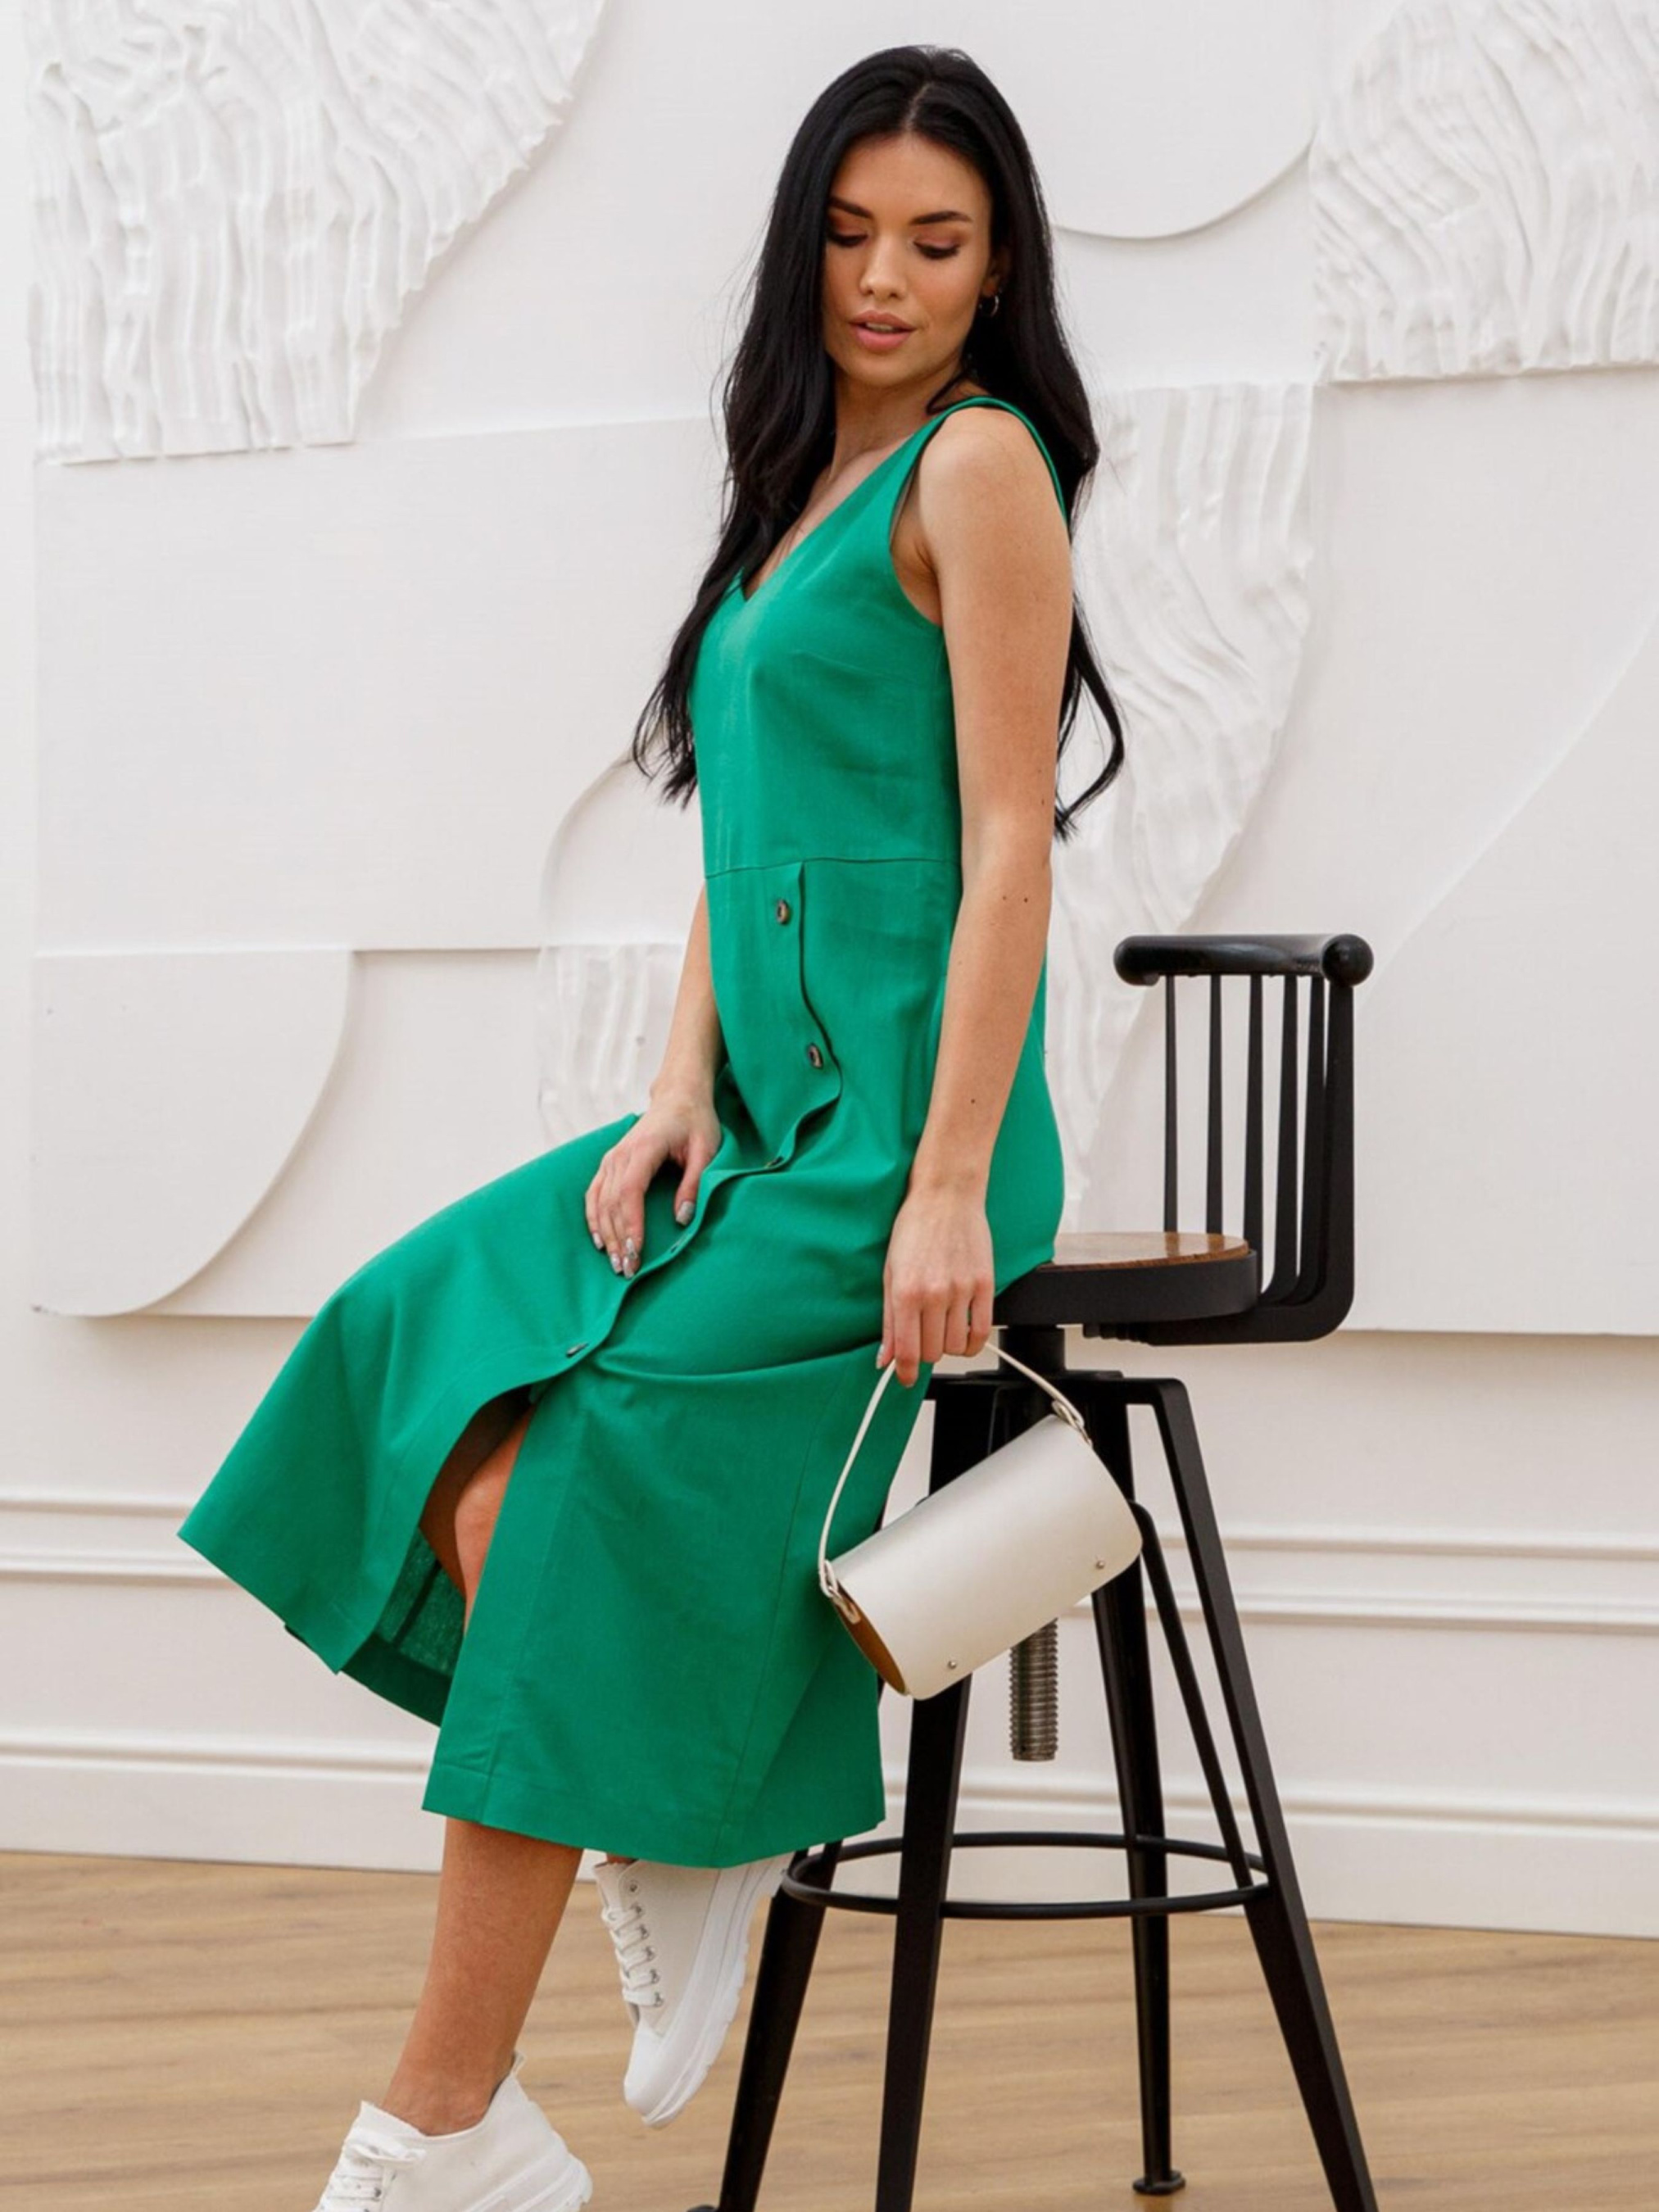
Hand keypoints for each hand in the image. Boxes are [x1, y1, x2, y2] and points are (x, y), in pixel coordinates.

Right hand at [584, 1088, 722, 1276]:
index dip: (631, 1223)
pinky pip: (594, 1193)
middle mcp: (621, 1154)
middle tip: (628, 1269)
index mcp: (644, 1149)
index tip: (636, 1250)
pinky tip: (600, 1240)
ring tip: (616, 1263)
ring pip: (600, 1202)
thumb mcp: (706, 1150)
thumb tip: (682, 1219)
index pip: (630, 1192)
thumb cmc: (696, 1121)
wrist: (678, 1096)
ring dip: (606, 1234)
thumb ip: (694, 1184)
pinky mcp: (610, 1163)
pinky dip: (594, 1218)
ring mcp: (612, 1158)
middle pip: (612, 1202)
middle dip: (618, 1238)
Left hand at [877, 1180, 994, 1386]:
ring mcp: (962, 1290)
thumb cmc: (914, 1228)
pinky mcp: (984, 1285)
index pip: (906, 1351)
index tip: (904, 1378)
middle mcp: (934, 1294)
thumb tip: (885, 1357)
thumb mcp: (890, 1273)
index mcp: (906, 1292)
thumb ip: (889, 1319)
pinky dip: (972, 1342)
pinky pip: (982, 1331)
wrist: (946, 1196)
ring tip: (941, 1330)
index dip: (904, 1372)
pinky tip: (964, 1335)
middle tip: (921, 1338)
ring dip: (947, 1346)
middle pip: (932, 1352)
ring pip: (956, 1346)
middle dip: (924, 1352)